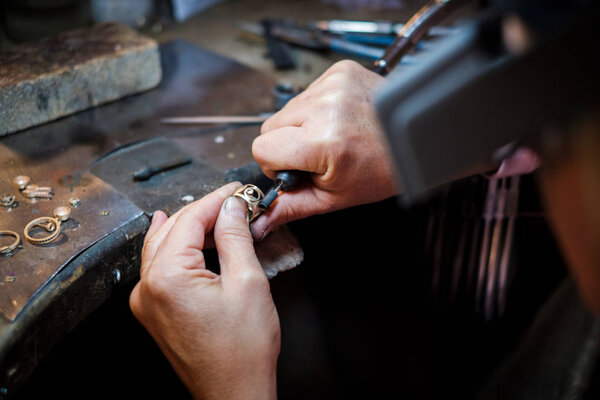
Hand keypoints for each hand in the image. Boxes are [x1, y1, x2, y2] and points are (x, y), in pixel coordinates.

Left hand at [130, 182, 279, 399]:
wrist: (235, 392)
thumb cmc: (243, 350)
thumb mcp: (247, 282)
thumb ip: (235, 236)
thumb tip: (232, 207)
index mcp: (167, 278)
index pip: (189, 219)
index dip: (217, 199)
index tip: (238, 191)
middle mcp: (147, 288)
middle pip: (174, 229)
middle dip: (205, 211)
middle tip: (236, 202)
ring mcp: (146, 302)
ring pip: (164, 245)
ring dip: (192, 227)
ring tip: (221, 216)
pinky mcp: (154, 311)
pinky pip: (161, 266)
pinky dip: (179, 247)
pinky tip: (188, 235)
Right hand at [252, 60, 399, 239]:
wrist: (417, 139)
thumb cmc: (381, 171)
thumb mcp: (334, 198)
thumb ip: (291, 207)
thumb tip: (260, 221)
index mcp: (323, 141)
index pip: (262, 147)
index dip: (275, 164)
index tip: (297, 169)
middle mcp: (326, 106)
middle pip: (270, 126)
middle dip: (287, 144)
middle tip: (317, 155)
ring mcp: (333, 84)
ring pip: (287, 109)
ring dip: (302, 124)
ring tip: (333, 136)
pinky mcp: (339, 70)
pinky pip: (307, 92)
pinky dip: (317, 108)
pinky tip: (339, 119)